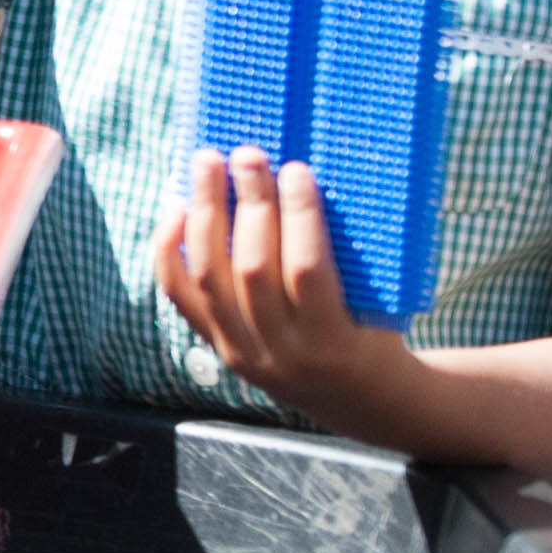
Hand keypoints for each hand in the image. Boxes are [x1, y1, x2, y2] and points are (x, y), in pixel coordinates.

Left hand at [152, 146, 415, 418]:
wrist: (358, 399)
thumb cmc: (377, 333)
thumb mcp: (381, 303)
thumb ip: (351, 255)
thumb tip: (314, 176)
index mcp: (333, 341)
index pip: (306, 270)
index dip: (300, 216)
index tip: (296, 169)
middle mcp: (281, 352)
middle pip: (252, 268)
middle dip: (249, 204)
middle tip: (248, 153)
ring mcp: (242, 351)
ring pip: (208, 278)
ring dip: (206, 214)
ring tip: (208, 165)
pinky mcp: (217, 347)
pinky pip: (179, 297)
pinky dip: (171, 250)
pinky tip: (177, 209)